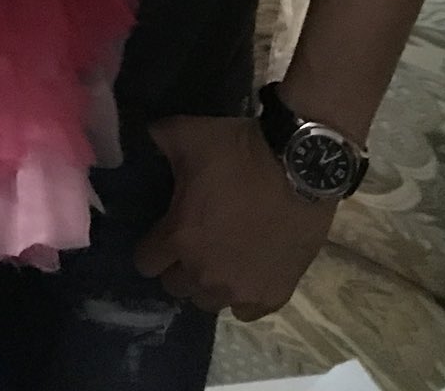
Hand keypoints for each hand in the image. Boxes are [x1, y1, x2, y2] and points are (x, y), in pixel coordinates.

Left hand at [134, 116, 335, 318]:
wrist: (299, 166)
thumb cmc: (239, 151)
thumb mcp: (187, 133)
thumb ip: (158, 138)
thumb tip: (146, 135)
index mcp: (179, 237)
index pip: (145, 263)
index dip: (151, 247)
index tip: (163, 232)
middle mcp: (205, 272)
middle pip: (176, 286)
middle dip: (179, 266)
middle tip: (194, 242)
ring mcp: (240, 288)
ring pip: (209, 302)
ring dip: (209, 283)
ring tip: (221, 258)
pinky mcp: (273, 294)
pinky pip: (246, 312)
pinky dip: (242, 297)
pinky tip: (247, 273)